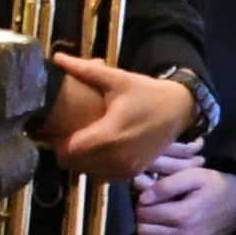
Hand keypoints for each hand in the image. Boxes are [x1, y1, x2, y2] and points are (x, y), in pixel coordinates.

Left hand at [44, 56, 194, 178]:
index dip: (58, 142)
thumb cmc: (147, 93)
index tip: (56, 130)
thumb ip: (86, 71)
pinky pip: (104, 177)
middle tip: (65, 135)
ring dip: (80, 161)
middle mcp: (119, 156)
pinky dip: (96, 168)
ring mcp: (128, 167)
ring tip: (80, 143)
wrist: (179, 109)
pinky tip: (97, 152)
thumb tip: (57, 58)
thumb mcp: (118, 79)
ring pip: (88, 172)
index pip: (70, 150)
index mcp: (111, 134)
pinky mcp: (134, 172)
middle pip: (75, 163)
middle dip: (66, 151)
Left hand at [134, 158, 235, 234]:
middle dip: (143, 222)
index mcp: (184, 214)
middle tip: (151, 214)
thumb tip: (143, 199)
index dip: (142, 205)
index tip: (149, 200)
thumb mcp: (194, 175)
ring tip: (153, 232)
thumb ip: (166, 185)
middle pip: (146, 233)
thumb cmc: (216, 187)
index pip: (145, 214)